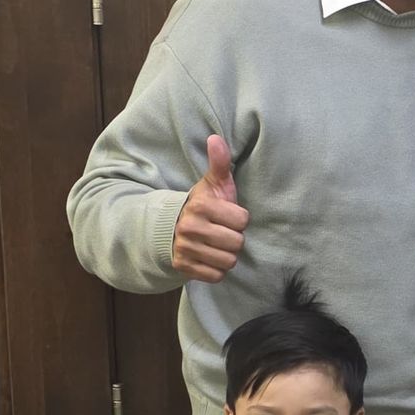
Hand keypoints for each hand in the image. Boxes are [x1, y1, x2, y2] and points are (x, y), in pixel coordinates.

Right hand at [172, 134, 249, 280]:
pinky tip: (210, 257)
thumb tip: (215, 138)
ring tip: (217, 245)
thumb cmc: (202, 205)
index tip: (227, 215)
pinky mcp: (183, 267)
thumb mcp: (212, 183)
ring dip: (226, 255)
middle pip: (237, 243)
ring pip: (228, 261)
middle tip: (223, 232)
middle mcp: (190, 228)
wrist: (172, 228)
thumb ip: (219, 163)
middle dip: (234, 238)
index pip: (242, 220)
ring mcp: (185, 249)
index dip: (239, 219)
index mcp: (200, 205)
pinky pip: (216, 276)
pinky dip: (216, 269)